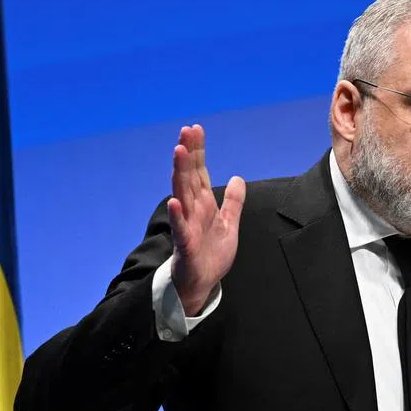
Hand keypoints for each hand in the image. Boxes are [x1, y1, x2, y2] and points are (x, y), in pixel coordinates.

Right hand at [167, 124, 245, 314]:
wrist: (203, 282)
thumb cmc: (212, 254)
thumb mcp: (229, 224)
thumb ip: (233, 202)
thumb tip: (237, 178)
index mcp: (203, 203)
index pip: (199, 171)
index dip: (198, 151)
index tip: (196, 128)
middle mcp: (192, 209)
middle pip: (188, 176)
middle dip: (188, 154)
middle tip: (186, 131)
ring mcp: (186, 225)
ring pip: (182, 194)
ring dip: (179, 173)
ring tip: (179, 152)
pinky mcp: (185, 244)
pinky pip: (180, 227)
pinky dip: (176, 214)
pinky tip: (174, 201)